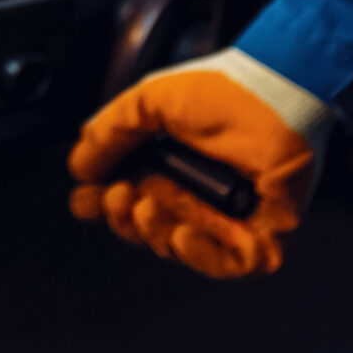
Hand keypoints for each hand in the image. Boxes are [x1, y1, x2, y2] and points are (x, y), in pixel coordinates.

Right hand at [66, 47, 333, 278]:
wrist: (274, 89)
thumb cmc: (220, 89)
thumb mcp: (149, 101)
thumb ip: (110, 131)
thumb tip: (78, 166)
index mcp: (167, 164)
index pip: (126, 195)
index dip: (101, 203)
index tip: (84, 200)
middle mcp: (194, 192)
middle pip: (146, 227)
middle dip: (123, 219)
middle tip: (118, 196)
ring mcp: (227, 216)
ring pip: (178, 247)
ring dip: (153, 233)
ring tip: (148, 207)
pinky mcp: (262, 233)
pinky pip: (228, 263)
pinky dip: (199, 256)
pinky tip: (180, 235)